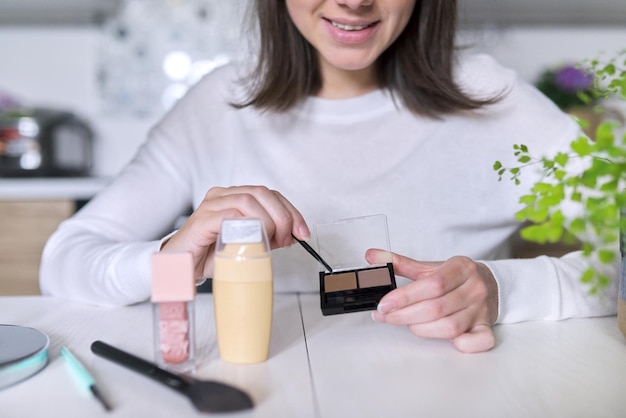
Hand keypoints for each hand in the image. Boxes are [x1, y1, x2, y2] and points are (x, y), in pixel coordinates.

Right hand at [161, 185, 309, 280]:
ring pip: (248, 200)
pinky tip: (254, 239)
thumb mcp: (245, 244)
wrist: (181, 267)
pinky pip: (230, 215)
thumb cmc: (210, 255)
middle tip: (288, 239)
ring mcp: (211, 206)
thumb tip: (290, 235)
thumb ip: (265, 235)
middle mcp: (222, 196)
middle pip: (262, 193)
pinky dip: (248, 226)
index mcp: (234, 197)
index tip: (302, 231)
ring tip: (272, 241)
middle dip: (283, 216)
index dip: (290, 211)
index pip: (269, 194)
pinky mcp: (202, 220)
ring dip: (268, 221)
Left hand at [367, 249, 498, 352]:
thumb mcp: (431, 267)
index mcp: (461, 268)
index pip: (432, 284)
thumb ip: (401, 263)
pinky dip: (461, 344)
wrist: (491, 285)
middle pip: (437, 308)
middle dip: (405, 315)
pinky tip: (446, 339)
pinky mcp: (486, 328)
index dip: (405, 296)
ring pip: (449, 327)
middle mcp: (474, 289)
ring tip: (406, 323)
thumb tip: (371, 256)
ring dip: (421, 329)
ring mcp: (482, 310)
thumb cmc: (456, 278)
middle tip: (385, 316)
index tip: (384, 303)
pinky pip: (479, 341)